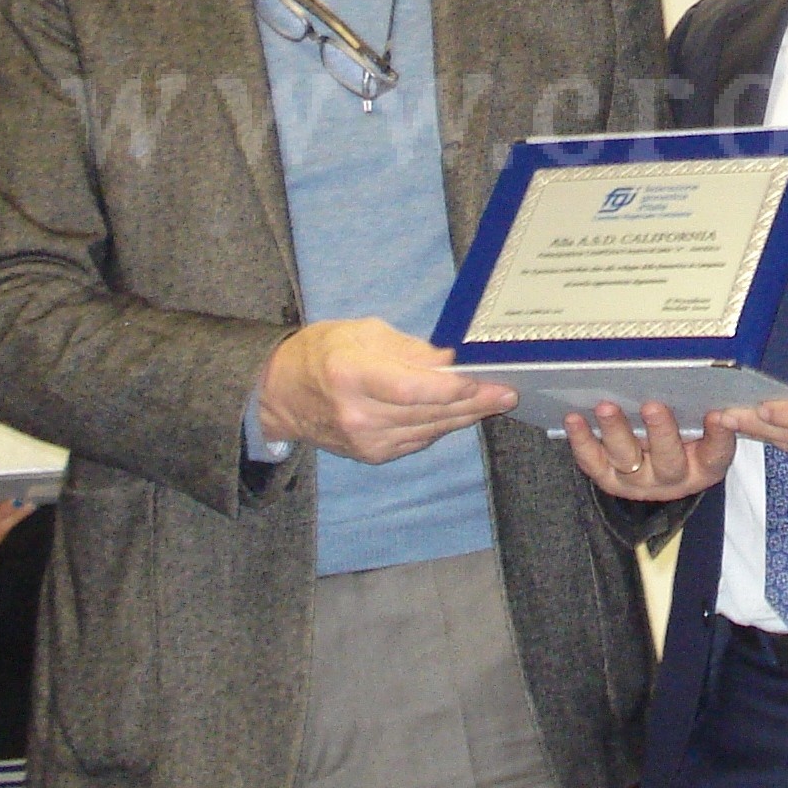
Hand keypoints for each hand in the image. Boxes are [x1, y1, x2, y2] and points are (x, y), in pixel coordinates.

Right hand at [257, 318, 516, 463]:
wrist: (279, 393)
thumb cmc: (322, 352)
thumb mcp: (363, 333)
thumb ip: (410, 349)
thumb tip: (452, 360)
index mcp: (351, 375)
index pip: (412, 389)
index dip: (453, 387)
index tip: (486, 379)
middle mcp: (357, 413)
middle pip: (428, 413)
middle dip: (473, 402)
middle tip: (508, 391)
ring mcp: (363, 440)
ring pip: (429, 430)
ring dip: (466, 416)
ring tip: (496, 401)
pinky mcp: (370, 455)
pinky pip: (418, 440)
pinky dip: (442, 426)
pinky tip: (464, 413)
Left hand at [565, 401, 735, 501]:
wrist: (661, 472)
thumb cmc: (690, 444)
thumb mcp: (709, 436)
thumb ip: (717, 422)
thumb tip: (725, 405)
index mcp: (703, 468)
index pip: (715, 455)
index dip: (718, 437)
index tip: (718, 415)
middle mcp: (670, 480)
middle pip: (667, 461)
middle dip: (660, 432)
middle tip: (653, 406)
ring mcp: (635, 481)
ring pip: (625, 459)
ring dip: (615, 431)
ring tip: (607, 407)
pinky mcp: (607, 477)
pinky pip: (592, 461)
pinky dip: (581, 440)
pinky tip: (574, 418)